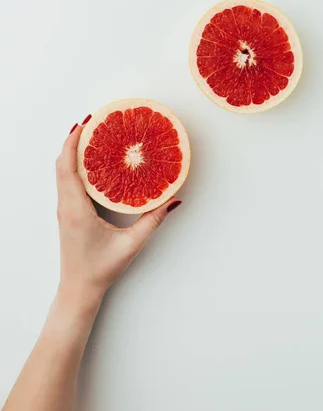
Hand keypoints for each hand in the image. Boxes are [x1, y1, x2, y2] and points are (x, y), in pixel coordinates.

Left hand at [56, 117, 181, 310]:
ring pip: (61, 172)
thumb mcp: (131, 245)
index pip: (67, 167)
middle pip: (61, 164)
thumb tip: (173, 200)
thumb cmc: (100, 269)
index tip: (84, 122)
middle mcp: (66, 205)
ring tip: (91, 136)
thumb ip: (153, 221)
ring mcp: (64, 208)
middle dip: (73, 139)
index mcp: (76, 209)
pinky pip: (66, 181)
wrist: (79, 288)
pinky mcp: (68, 212)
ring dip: (71, 152)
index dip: (72, 142)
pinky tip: (90, 162)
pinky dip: (73, 165)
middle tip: (92, 122)